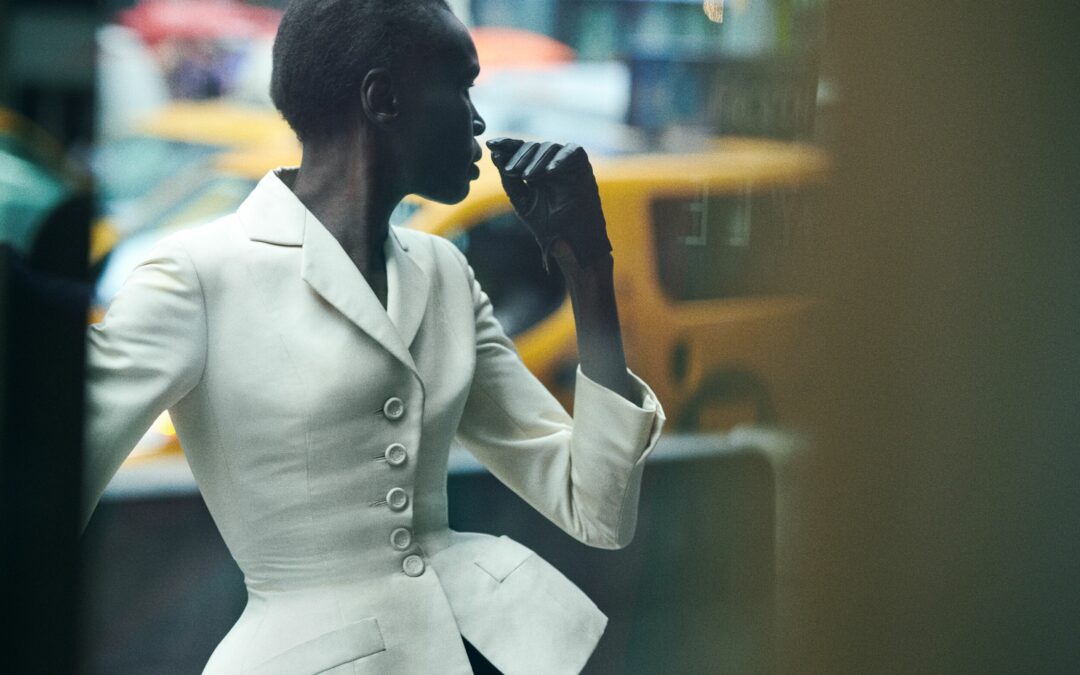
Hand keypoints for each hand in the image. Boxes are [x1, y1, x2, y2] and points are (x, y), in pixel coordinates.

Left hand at [486, 138, 611, 268]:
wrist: (570, 240)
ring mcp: (566, 163)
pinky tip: (550, 171)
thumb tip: (495, 156)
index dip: (506, 145)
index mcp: (535, 169)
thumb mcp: (522, 201)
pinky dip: (560, 159)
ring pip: (550, 147)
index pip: (519, 150)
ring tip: (527, 176)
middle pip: (533, 146)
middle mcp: (550, 162)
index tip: (490, 145)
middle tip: (511, 170)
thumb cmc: (547, 224)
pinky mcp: (582, 165)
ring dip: (536, 160)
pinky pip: (572, 152)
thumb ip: (509, 180)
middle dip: (519, 156)